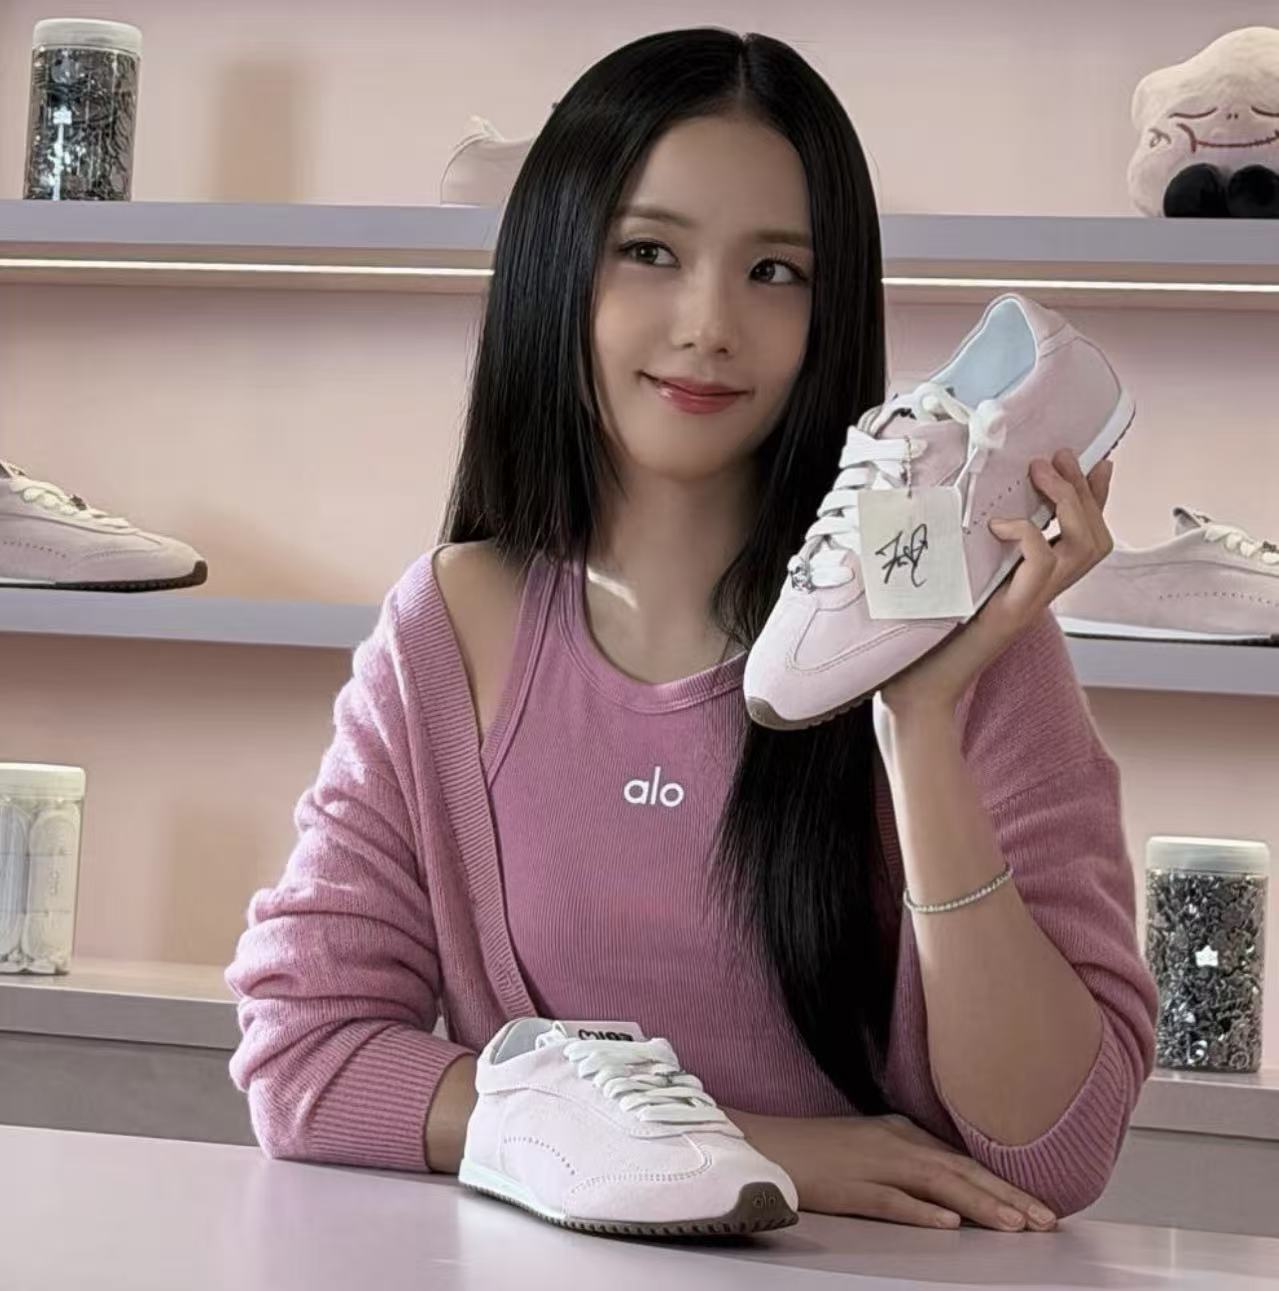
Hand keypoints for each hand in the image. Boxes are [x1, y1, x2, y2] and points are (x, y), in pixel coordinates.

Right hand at [729, 1107, 1057, 1231]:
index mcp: (900, 1132)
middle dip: (1006, 1196)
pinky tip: (947, 1226)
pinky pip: (889, 1201)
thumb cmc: (814, 1150)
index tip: (1039, 1206)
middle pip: (958, 1171)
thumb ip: (908, 1160)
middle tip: (1045, 1221)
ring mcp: (870, 1164)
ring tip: (1014, 1225)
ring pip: (935, 1185)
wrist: (762, 1142)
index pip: (962, 1160)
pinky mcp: (847, 1187)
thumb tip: (949, 1192)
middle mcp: (892, 1143)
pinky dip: (920, 1212)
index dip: (1003, 1182)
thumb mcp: (870, 1147)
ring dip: (978, 1205)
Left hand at [881, 449, 1113, 714]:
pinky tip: (998, 525)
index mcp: (1032, 583)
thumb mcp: (956, 578)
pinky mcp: (1011, 613)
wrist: (917, 689)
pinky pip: (1042, 565)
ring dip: (1068, 501)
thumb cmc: (927, 636)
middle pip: (1096, 538)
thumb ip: (969, 547)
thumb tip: (957, 504)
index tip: (1095, 460)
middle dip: (1083, 490)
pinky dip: (1027, 535)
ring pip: (1084, 547)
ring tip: (1039, 474)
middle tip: (1057, 457)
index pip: (1084, 538)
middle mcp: (1040, 593)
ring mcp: (1030, 603)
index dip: (1097, 499)